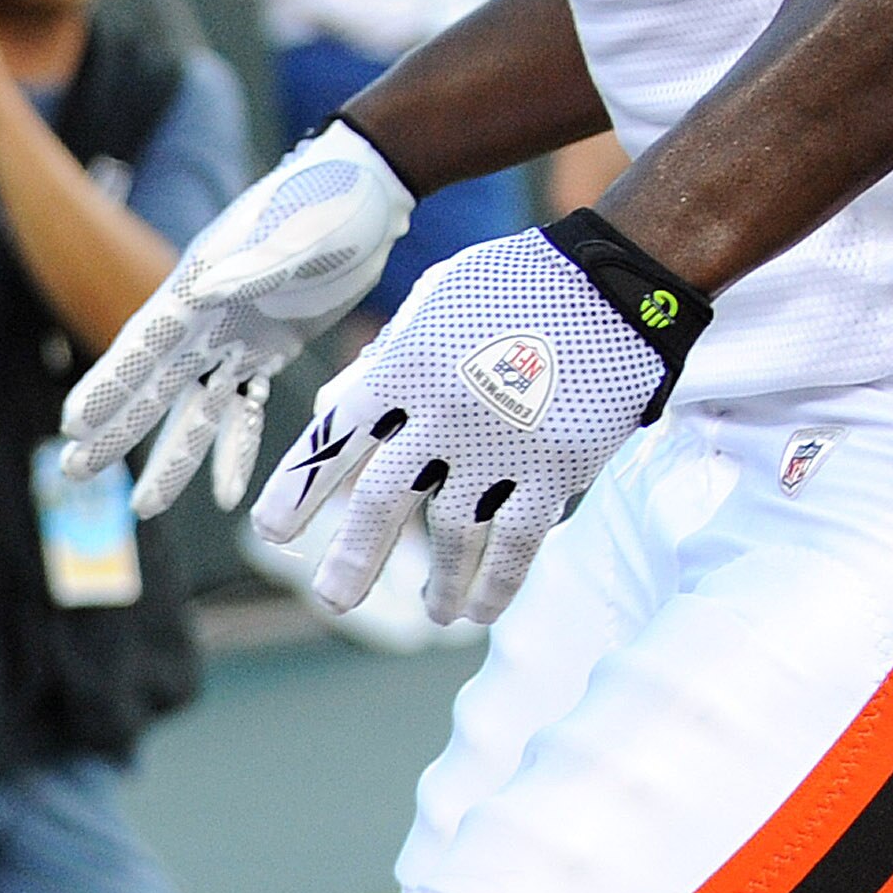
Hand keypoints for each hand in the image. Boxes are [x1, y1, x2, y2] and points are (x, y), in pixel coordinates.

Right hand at [58, 123, 416, 515]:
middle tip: (74, 470)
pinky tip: (225, 494)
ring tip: (145, 508)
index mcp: (197, 286)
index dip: (109, 385)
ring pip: (194, 412)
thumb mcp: (295, 229)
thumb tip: (205, 292)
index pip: (143, 344)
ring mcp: (233, 340)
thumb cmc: (325, 197)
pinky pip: (245, 410)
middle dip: (116, 431)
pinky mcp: (267, 351)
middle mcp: (204, 321)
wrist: (366, 191)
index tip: (74, 424)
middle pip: (152, 387)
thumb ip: (254, 265)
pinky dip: (235, 448)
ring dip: (171, 458)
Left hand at [255, 218, 674, 631]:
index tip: (273, 533)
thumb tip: (328, 412)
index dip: (296, 493)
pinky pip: (515, 543)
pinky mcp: (556, 466)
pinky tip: (479, 612)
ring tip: (433, 613)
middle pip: (380, 503)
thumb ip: (384, 360)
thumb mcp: (434, 302)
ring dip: (439, 583)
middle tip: (333, 598)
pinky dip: (495, 585)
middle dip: (353, 559)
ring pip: (452, 535)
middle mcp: (441, 413)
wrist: (619, 279)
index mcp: (403, 369)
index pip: (332, 443)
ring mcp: (500, 444)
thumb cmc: (518, 286)